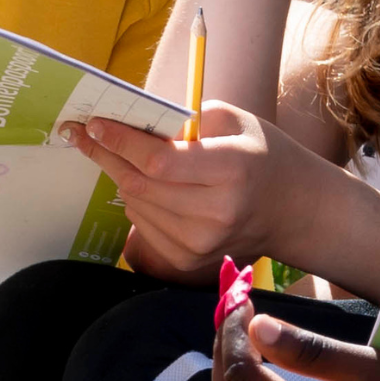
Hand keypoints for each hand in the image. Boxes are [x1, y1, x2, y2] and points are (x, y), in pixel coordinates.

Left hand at [73, 106, 343, 281]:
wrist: (294, 211)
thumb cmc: (261, 156)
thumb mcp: (234, 121)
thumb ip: (184, 119)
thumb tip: (131, 120)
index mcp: (231, 170)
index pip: (160, 160)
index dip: (121, 142)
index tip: (94, 124)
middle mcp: (216, 213)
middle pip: (139, 185)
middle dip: (107, 156)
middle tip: (85, 135)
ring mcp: (201, 243)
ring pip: (135, 206)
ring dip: (124, 178)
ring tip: (127, 158)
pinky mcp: (189, 261)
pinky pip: (143, 226)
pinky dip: (138, 203)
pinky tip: (150, 188)